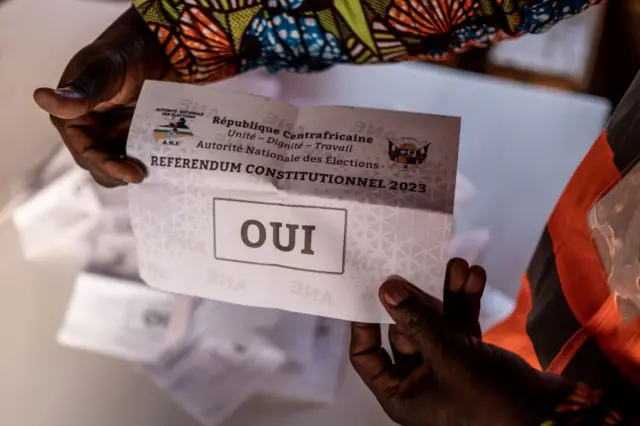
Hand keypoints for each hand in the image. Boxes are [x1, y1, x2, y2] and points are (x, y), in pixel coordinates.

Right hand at [33, 7, 167, 186]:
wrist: (154, 49)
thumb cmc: (121, 55)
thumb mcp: (102, 71)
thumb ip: (79, 91)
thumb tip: (41, 98)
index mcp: (72, 120)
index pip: (86, 154)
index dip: (108, 167)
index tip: (133, 174)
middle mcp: (91, 132)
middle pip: (104, 166)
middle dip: (123, 173)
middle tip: (145, 175)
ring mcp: (114, 136)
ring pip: (122, 165)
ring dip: (137, 170)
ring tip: (158, 172)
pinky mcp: (135, 137)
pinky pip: (141, 156)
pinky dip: (151, 161)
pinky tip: (166, 164)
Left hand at [350, 258, 569, 425]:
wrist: (548, 415)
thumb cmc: (488, 395)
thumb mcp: (449, 356)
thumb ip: (418, 320)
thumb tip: (386, 288)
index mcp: (401, 392)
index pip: (366, 356)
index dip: (364, 324)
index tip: (368, 289)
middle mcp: (417, 379)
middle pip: (403, 331)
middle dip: (416, 299)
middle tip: (416, 267)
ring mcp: (444, 366)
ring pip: (434, 324)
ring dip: (445, 295)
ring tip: (456, 264)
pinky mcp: (469, 355)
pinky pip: (459, 325)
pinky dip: (466, 303)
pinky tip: (475, 276)